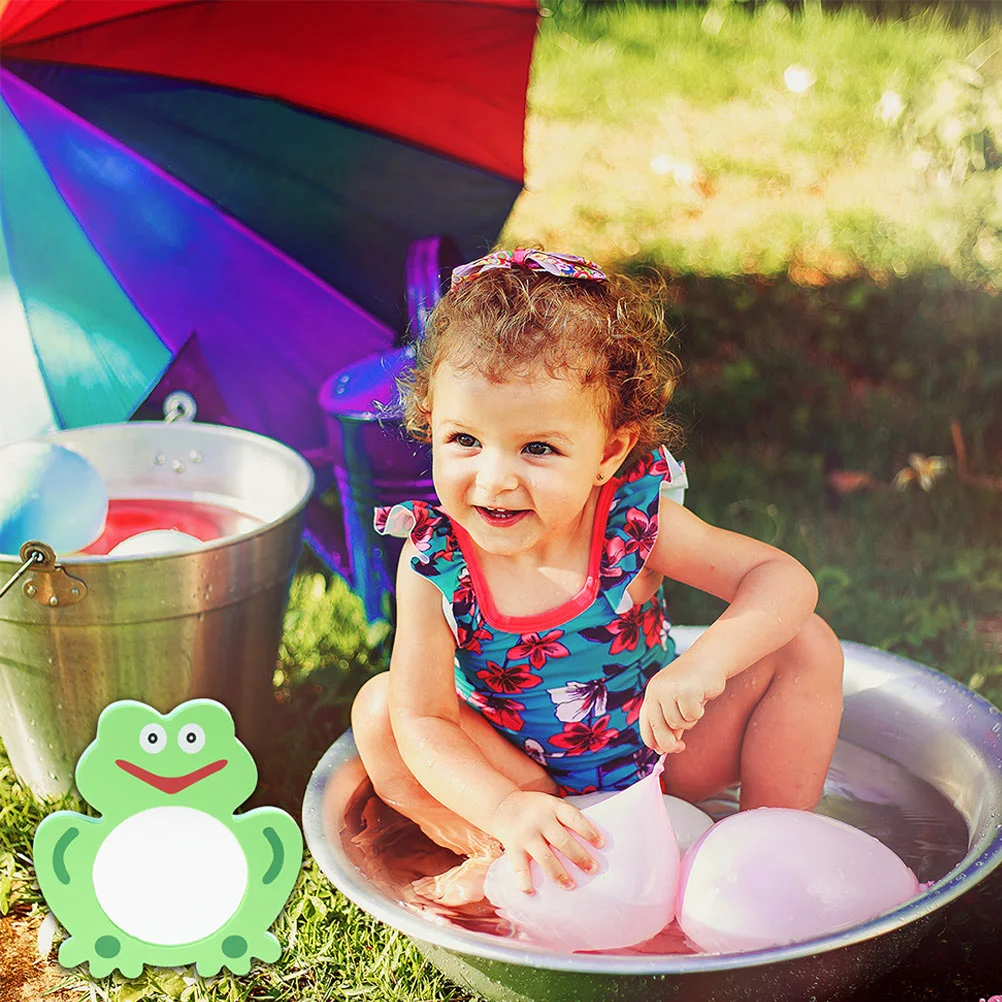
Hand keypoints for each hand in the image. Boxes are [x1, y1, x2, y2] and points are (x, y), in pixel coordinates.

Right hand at [488, 790, 603, 892]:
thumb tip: (592, 843)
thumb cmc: (535, 809)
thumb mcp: (551, 805)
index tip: (602, 845)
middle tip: (593, 869)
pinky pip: (519, 867)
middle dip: (579, 857)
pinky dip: (525, 881)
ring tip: (571, 885)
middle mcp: (539, 820)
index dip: (589, 831)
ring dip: (559, 874)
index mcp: (552, 807)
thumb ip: (566, 819)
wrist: (502, 805)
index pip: (574, 818)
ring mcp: (526, 835)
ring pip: (545, 857)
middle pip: (562, 840)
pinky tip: (531, 891)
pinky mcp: (513, 847)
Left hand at [640, 658, 725, 753]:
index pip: (646, 724)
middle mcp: (656, 690)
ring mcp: (669, 690)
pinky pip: (691, 716)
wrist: (710, 658)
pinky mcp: (685, 690)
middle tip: (681, 748)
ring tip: (694, 703)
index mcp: (651, 693)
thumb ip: (669, 721)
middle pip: (659, 729)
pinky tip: (701, 697)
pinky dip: (698, 712)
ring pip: (678, 724)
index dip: (653, 741)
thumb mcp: (677, 702)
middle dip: (670, 743)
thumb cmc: (694, 683)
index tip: (661, 752)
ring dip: (690, 719)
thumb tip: (663, 748)